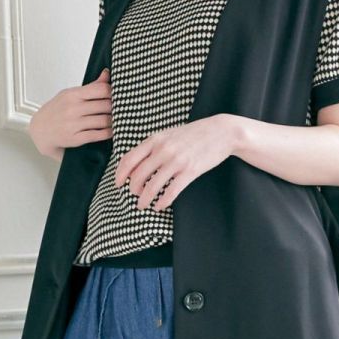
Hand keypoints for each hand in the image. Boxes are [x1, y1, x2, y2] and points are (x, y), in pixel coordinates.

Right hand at [28, 68, 111, 161]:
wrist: (39, 130)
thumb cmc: (56, 111)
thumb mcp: (70, 95)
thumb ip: (91, 87)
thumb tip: (107, 74)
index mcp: (72, 94)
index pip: (101, 89)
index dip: (114, 92)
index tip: (119, 95)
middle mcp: (73, 108)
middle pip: (105, 105)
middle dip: (116, 107)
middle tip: (125, 108)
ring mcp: (74, 124)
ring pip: (104, 120)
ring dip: (114, 120)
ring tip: (119, 119)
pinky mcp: (76, 138)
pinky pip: (99, 134)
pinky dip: (109, 132)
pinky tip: (112, 130)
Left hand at [114, 114, 237, 211]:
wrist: (221, 131)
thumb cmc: (194, 134)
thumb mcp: (169, 134)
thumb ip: (154, 145)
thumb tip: (138, 161)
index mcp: (155, 139)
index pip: (129, 159)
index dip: (120, 174)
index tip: (118, 183)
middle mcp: (163, 150)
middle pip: (138, 175)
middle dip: (133, 189)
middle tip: (134, 195)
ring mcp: (177, 161)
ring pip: (152, 186)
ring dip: (144, 199)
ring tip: (142, 205)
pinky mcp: (190, 171)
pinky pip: (171, 192)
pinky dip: (163, 202)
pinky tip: (160, 206)